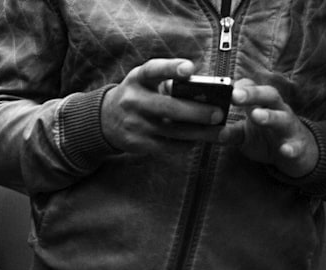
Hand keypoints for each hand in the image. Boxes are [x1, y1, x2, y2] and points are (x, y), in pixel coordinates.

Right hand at [102, 58, 227, 153]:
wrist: (106, 120)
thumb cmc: (138, 95)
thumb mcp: (146, 82)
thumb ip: (170, 82)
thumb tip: (207, 93)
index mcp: (138, 79)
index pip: (154, 70)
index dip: (172, 68)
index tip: (190, 68)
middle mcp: (133, 100)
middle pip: (169, 107)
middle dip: (197, 112)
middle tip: (219, 113)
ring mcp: (134, 123)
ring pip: (172, 131)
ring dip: (199, 132)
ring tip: (218, 131)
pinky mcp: (136, 143)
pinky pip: (166, 146)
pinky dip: (185, 144)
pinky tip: (197, 140)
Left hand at [218, 79, 317, 177]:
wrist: (297, 153)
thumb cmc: (265, 138)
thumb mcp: (242, 134)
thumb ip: (226, 131)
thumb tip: (201, 131)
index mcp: (262, 104)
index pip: (252, 88)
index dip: (239, 86)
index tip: (223, 86)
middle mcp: (278, 110)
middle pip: (269, 95)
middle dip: (252, 93)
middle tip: (235, 95)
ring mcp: (288, 128)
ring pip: (282, 118)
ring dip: (270, 116)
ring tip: (256, 115)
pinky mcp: (297, 146)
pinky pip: (295, 146)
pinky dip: (291, 148)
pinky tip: (285, 150)